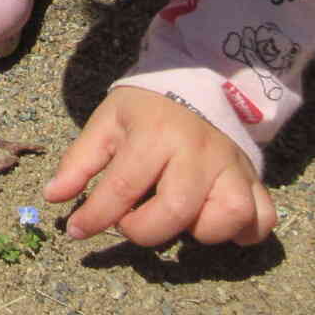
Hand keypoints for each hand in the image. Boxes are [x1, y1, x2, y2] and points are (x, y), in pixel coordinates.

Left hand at [41, 87, 276, 246]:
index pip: (123, 186)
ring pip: (230, 215)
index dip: (95, 217)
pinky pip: (262, 219)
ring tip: (178, 220)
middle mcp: (199, 151)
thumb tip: (53, 197)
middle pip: (177, 208)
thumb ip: (79, 161)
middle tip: (131, 222)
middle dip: (145, 230)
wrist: (198, 81)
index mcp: (156, 134)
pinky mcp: (255, 179)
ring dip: (200, 231)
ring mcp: (232, 166)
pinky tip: (215, 224)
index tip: (76, 232)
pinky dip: (243, 232)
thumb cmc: (146, 110)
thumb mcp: (107, 123)